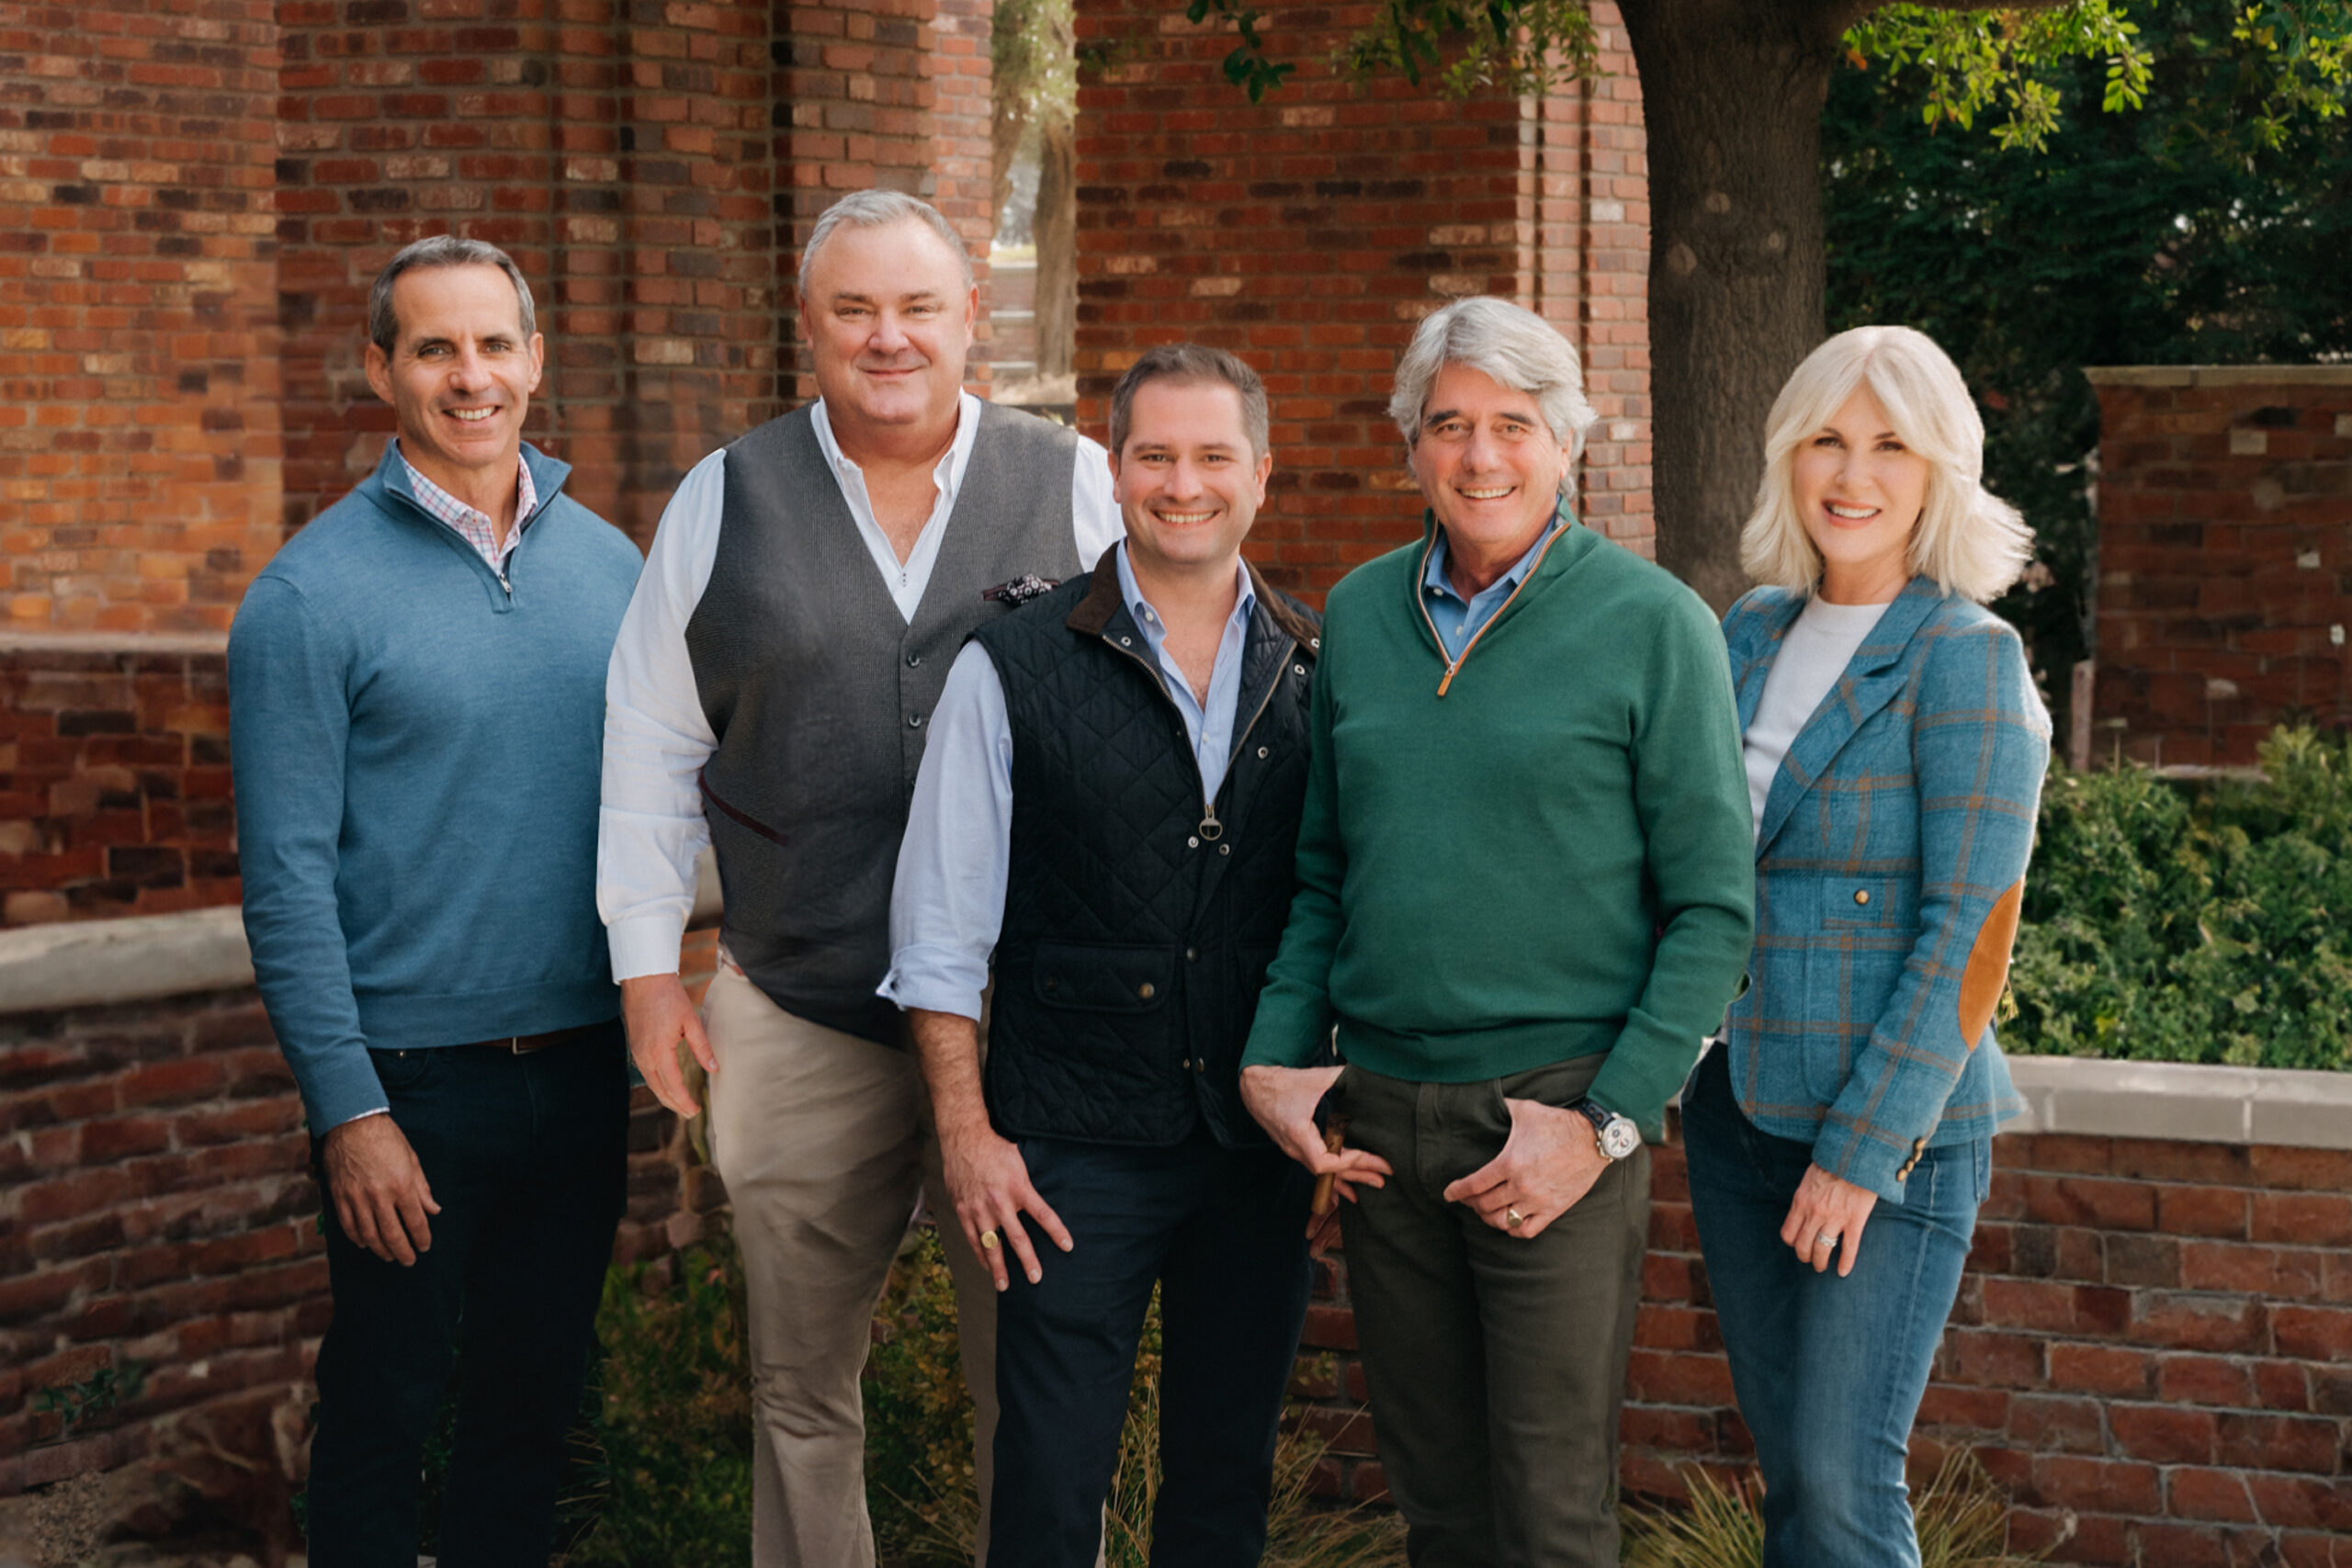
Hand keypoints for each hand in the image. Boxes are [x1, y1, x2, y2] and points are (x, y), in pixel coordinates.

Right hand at [322, 1114, 439, 1265]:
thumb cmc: (386, 1138)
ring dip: (381, 1249)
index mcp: (402, 1185)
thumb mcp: (411, 1159)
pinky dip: (357, 1238)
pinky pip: (348, 1225)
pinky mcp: (340, 1197)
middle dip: (403, 1252)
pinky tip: (365, 1243)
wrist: (352, 1122)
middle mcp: (380, 1196)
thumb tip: (434, 1210)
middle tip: (408, 1261)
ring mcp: (357, 1198)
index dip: (422, 1238)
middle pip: (393, 1234)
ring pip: (369, 1235)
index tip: (424, 1246)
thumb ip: (422, 1188)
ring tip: (389, 1256)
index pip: (416, 1221)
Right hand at [621, 972, 716, 1118]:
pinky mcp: (634, 1045)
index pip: (673, 1086)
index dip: (685, 1101)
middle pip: (659, 1090)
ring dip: (665, 1096)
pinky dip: (657, 1083)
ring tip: (679, 1105)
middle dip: (674, 1104)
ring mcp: (637, 1051)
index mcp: (659, 1052)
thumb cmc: (669, 996)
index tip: (695, 1111)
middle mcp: (644, 1056)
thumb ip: (702, 1047)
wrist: (643, 978)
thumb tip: (714, 1069)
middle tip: (689, 1113)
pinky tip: (665, 1084)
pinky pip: (645, 1071)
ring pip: (651, 1082)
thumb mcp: (691, 1021)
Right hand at [939, 1122, 1071, 1290]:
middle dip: (1028, 1261)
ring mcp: (979, 1207)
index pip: (1043, 1214)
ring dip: (998, 1267)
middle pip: (1017, 1238)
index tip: (1067, 1246)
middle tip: (1036, 1279)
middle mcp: (999, 1201)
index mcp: (1018, 1187)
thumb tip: (1037, 1201)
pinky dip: (979, 1253)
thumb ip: (1026, 1185)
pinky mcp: (963, 1209)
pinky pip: (972, 1237)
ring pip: (991, 1244)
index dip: (1057, 1232)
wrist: (964, 1137)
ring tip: (1004, 1285)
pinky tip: (985, 1265)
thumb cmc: (995, 1147)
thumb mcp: (1019, 1162)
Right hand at [1240, 1065, 1392, 1230]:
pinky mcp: (1296, 1149)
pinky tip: (1345, 1194)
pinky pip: (1316, 1169)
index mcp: (1298, 1133)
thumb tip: (1368, 1076)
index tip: (1375, 1160)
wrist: (1255, 1087)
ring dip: (1349, 1178)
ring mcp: (1294, 1151)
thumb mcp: (1315, 1078)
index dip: (1352, 1163)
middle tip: (1383, 1177)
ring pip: (1323, 1173)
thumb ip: (1342, 1077)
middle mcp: (1294, 1148)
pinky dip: (1333, 1180)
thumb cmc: (1282, 1083)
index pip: (1326, 1161)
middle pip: (1328, 1172)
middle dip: (1358, 1174)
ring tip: (1373, 1183)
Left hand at [1442, 1098, 1606, 1239]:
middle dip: (1470, 1204)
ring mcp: (1537, 1201)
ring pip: (1503, 1221)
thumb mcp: (1524, 1110)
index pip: (1473, 1185)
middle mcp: (1521, 1186)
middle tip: (1467, 1200)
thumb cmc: (1558, 1122)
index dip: (1457, 1192)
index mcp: (1509, 1163)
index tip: (1448, 1194)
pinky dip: (1513, 1229)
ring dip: (1488, 1218)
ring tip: (1484, 1212)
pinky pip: (1527, 1230)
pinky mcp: (1553, 1210)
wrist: (1592, 1139)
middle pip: (1484, 1205)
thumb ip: (1501, 1108)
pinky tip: (1508, 1223)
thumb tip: (1483, 1101)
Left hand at [1780, 1162, 1878, 1275]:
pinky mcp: (1855, 1220)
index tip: (1798, 1245)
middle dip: (1805, 1256)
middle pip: (1803, 1245)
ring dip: (1820, 1262)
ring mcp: (1835, 1218)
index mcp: (1801, 1201)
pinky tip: (1842, 1272)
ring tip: (1822, 1266)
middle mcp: (1815, 1213)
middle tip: (1810, 1260)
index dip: (1792, 1243)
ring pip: (1822, 1249)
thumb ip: (1805, 1197)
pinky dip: (1846, 1263)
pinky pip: (1849, 1248)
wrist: (1855, 1155)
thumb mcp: (1808, 1178)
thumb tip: (1803, 1210)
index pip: (1788, 1233)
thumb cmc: (1832, 1163)